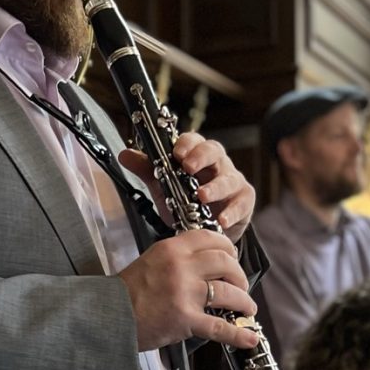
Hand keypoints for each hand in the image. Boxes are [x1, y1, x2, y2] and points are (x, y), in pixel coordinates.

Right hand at [118, 227, 258, 352]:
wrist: (109, 316)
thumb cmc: (128, 292)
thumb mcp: (151, 261)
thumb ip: (177, 258)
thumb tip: (205, 262)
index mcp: (172, 249)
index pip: (211, 239)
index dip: (229, 248)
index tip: (233, 257)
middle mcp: (181, 267)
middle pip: (226, 263)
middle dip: (240, 276)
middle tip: (241, 285)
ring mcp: (185, 293)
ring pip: (229, 293)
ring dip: (244, 302)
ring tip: (247, 308)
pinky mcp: (185, 319)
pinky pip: (220, 326)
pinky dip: (238, 334)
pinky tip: (249, 337)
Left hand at [120, 133, 255, 240]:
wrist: (203, 230)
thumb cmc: (184, 201)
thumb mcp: (163, 186)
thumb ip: (147, 170)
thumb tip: (124, 154)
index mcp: (197, 155)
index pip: (194, 140)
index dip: (186, 144)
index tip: (176, 153)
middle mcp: (217, 164)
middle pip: (214, 151)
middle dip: (201, 157)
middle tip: (188, 167)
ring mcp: (233, 181)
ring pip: (229, 178)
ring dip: (215, 187)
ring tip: (202, 197)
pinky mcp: (244, 200)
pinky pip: (241, 203)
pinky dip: (232, 212)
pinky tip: (221, 221)